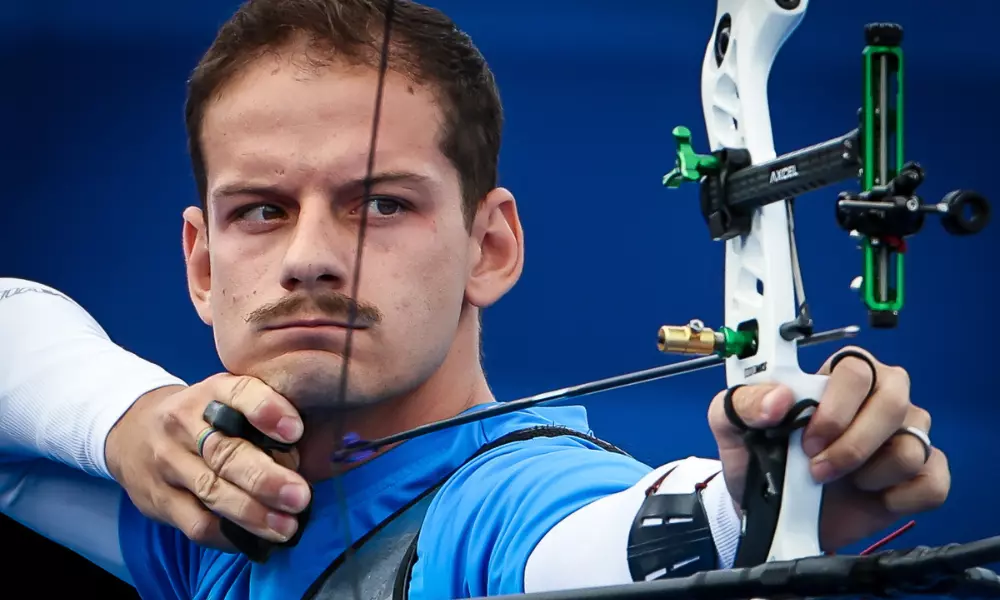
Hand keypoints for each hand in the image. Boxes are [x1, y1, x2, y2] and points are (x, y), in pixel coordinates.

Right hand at [105, 374, 310, 549]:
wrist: (132, 431)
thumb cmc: (202, 416)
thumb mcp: (225, 397)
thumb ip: (261, 414)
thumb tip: (305, 451)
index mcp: (211, 391)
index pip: (238, 393)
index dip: (267, 410)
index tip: (295, 431)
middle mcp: (184, 423)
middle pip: (225, 452)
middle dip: (266, 478)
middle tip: (300, 496)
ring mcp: (168, 462)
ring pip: (212, 491)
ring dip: (253, 514)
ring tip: (286, 527)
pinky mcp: (158, 498)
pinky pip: (196, 523)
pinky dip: (229, 536)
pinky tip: (255, 540)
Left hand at [707, 346, 949, 551]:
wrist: (768, 511)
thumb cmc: (757, 457)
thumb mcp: (731, 424)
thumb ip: (743, 402)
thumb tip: (778, 399)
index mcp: (838, 376)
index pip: (857, 368)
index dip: (837, 406)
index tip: (808, 439)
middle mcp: (880, 398)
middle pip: (895, 403)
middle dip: (854, 445)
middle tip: (819, 468)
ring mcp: (906, 436)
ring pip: (913, 448)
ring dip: (870, 475)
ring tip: (838, 482)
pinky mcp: (922, 476)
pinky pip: (933, 483)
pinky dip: (899, 498)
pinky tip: (871, 498)